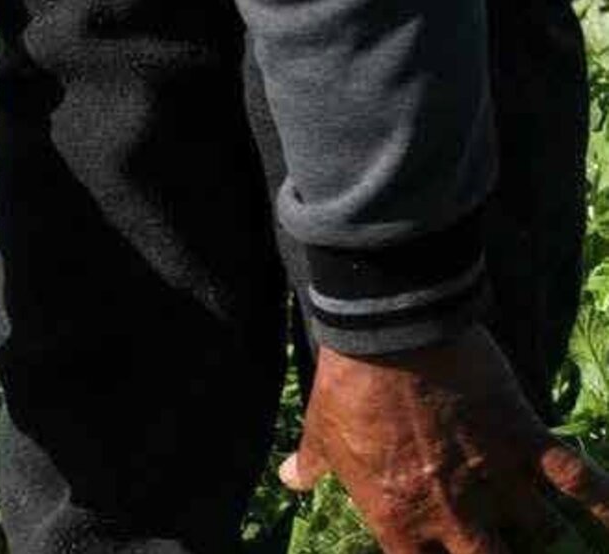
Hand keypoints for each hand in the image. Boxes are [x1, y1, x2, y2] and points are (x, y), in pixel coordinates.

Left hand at [280, 327, 608, 551]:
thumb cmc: (348, 386)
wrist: (387, 336)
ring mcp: (494, 477)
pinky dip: (604, 500)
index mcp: (397, 518)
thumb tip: (291, 479)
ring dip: (550, 540)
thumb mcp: (322, 431)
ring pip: (539, 532)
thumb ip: (312, 465)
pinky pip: (577, 479)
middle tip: (507, 553)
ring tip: (559, 545)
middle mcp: (451, 510)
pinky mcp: (525, 439)